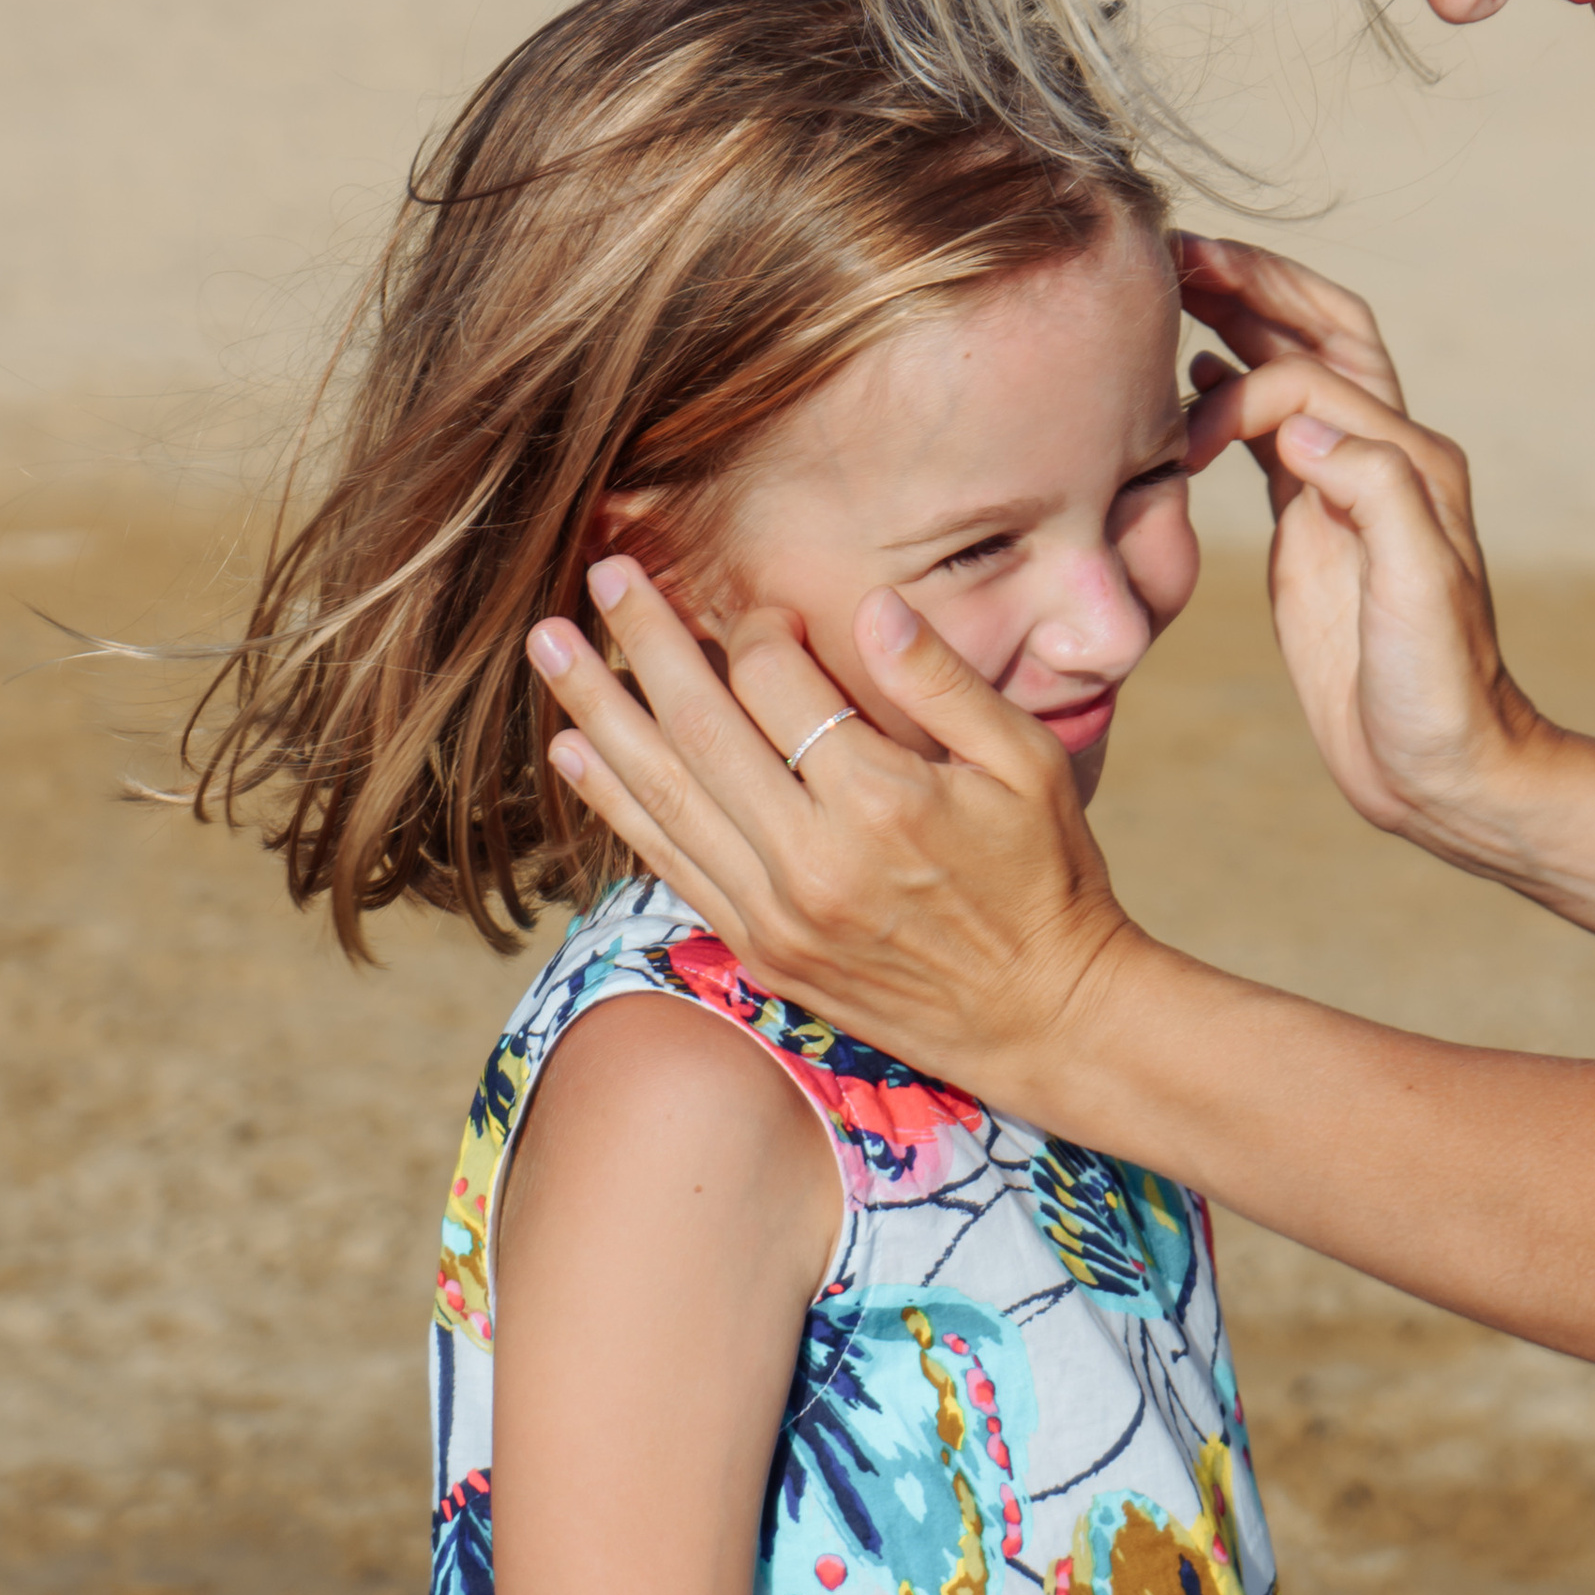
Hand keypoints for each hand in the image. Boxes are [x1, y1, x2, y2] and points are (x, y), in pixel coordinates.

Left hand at [527, 560, 1141, 1103]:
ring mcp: (777, 913)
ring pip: (666, 795)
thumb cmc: (1048, 879)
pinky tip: (574, 754)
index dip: (759, 631)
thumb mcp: (1031, 764)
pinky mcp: (762, 950)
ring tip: (546, 648)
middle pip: (701, 729)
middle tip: (601, 576)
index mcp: (881, 802)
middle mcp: (813, 860)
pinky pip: (671, 863)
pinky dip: (617, 804)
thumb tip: (872, 606)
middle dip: (643, 644)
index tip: (761, 609)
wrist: (1046, 1017)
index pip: (780, 686)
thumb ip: (944, 683)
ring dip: (600, 713)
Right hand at [1180, 234, 1540, 868]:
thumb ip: (1376, 493)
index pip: (1312, 377)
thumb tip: (1299, 425)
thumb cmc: (1439, 688)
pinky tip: (1184, 380)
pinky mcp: (1313, 522)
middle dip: (1254, 284)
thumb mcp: (1419, 590)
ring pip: (1293, 368)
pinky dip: (1228, 390)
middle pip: (1318, 331)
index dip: (1244, 389)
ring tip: (1169, 287)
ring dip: (1238, 320)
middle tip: (1176, 250)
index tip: (1186, 439)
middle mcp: (1381, 458)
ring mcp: (1344, 486)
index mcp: (1408, 461)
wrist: (1440, 765)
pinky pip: (1267, 431)